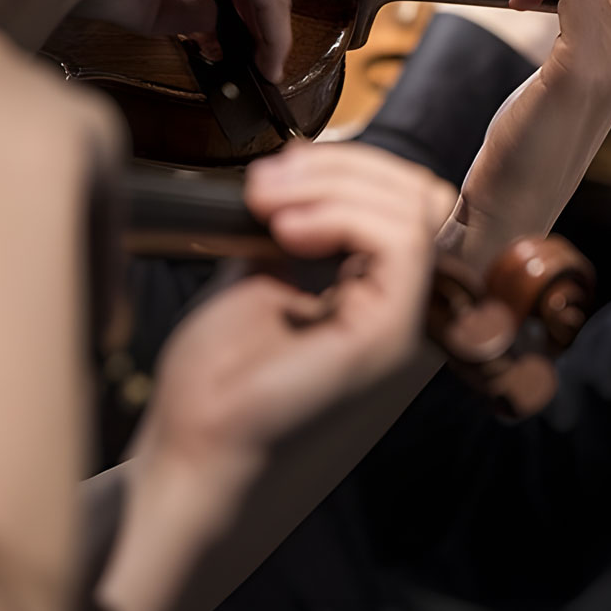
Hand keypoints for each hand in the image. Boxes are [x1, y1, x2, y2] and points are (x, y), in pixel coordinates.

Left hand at [133, 142, 453, 475]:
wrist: (191, 445)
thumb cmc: (217, 379)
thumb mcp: (259, 273)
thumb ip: (296, 226)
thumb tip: (302, 168)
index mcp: (376, 289)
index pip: (405, 198)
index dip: (349, 167)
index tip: (276, 169)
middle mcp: (401, 304)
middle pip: (419, 193)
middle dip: (343, 165)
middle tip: (266, 182)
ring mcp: (401, 321)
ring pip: (414, 209)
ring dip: (335, 184)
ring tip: (267, 201)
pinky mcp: (389, 336)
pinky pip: (401, 244)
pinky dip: (344, 215)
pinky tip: (288, 228)